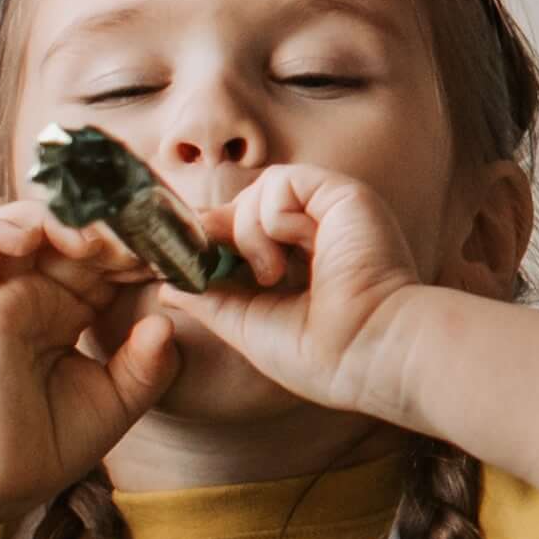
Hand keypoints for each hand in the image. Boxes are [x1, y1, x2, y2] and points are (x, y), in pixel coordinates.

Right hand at [0, 203, 170, 520]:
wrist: (6, 480)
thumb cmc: (57, 442)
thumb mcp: (120, 398)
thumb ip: (149, 363)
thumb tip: (167, 321)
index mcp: (74, 309)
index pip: (105, 256)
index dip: (137, 243)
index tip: (174, 243)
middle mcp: (40, 295)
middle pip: (69, 231)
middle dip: (106, 223)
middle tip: (139, 230)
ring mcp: (7, 297)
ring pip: (23, 226)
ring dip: (59, 217)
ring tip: (93, 237)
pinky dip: (2, 228)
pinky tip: (39, 234)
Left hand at [176, 165, 459, 431]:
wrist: (370, 354)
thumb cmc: (324, 355)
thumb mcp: (248, 325)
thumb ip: (211, 299)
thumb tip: (168, 286)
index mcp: (305, 260)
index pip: (245, 230)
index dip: (214, 241)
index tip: (190, 265)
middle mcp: (321, 230)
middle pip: (247, 205)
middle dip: (222, 233)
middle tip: (217, 268)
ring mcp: (332, 211)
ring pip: (260, 190)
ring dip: (249, 233)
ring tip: (270, 276)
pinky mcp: (343, 195)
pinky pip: (281, 184)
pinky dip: (269, 218)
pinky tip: (285, 258)